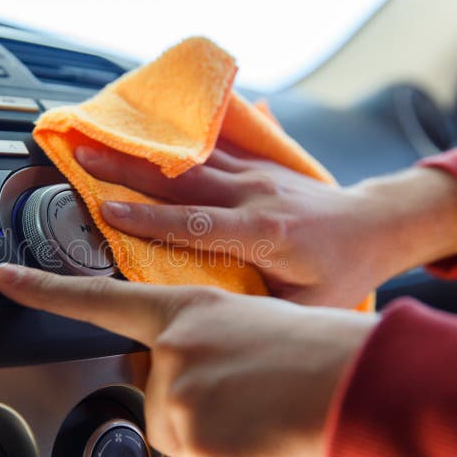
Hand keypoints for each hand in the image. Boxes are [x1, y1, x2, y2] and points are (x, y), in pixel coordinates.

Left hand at [0, 263, 376, 456]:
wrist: (365, 387)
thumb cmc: (323, 353)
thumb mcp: (255, 326)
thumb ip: (206, 345)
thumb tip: (188, 373)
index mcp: (189, 310)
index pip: (100, 299)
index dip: (46, 291)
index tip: (5, 280)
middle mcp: (172, 351)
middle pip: (152, 390)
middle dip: (188, 398)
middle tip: (245, 393)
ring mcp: (176, 398)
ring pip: (179, 431)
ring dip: (215, 434)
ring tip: (263, 417)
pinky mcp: (189, 446)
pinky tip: (263, 443)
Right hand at [75, 144, 456, 307]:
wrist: (373, 225)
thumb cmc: (341, 271)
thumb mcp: (307, 307)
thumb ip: (257, 312)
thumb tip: (205, 325)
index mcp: (264, 234)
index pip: (196, 224)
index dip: (149, 218)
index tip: (107, 211)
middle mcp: (255, 196)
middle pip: (183, 180)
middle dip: (128, 169)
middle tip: (83, 156)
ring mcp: (256, 176)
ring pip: (191, 161)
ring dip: (143, 151)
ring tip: (101, 138)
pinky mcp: (257, 166)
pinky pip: (212, 149)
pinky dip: (175, 142)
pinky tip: (147, 131)